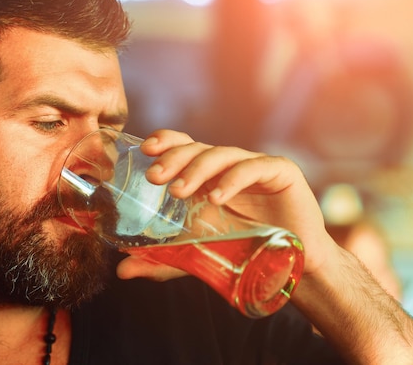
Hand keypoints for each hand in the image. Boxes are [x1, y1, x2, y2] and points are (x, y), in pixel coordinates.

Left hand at [116, 129, 337, 280]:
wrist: (291, 266)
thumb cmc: (244, 252)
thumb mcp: (197, 255)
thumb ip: (163, 260)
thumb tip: (122, 271)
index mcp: (209, 176)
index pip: (184, 147)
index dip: (166, 142)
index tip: (145, 150)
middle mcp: (229, 166)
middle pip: (198, 148)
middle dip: (174, 159)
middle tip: (154, 178)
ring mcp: (255, 166)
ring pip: (222, 155)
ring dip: (198, 169)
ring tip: (179, 192)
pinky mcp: (281, 172)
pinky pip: (254, 167)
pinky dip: (233, 180)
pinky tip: (217, 197)